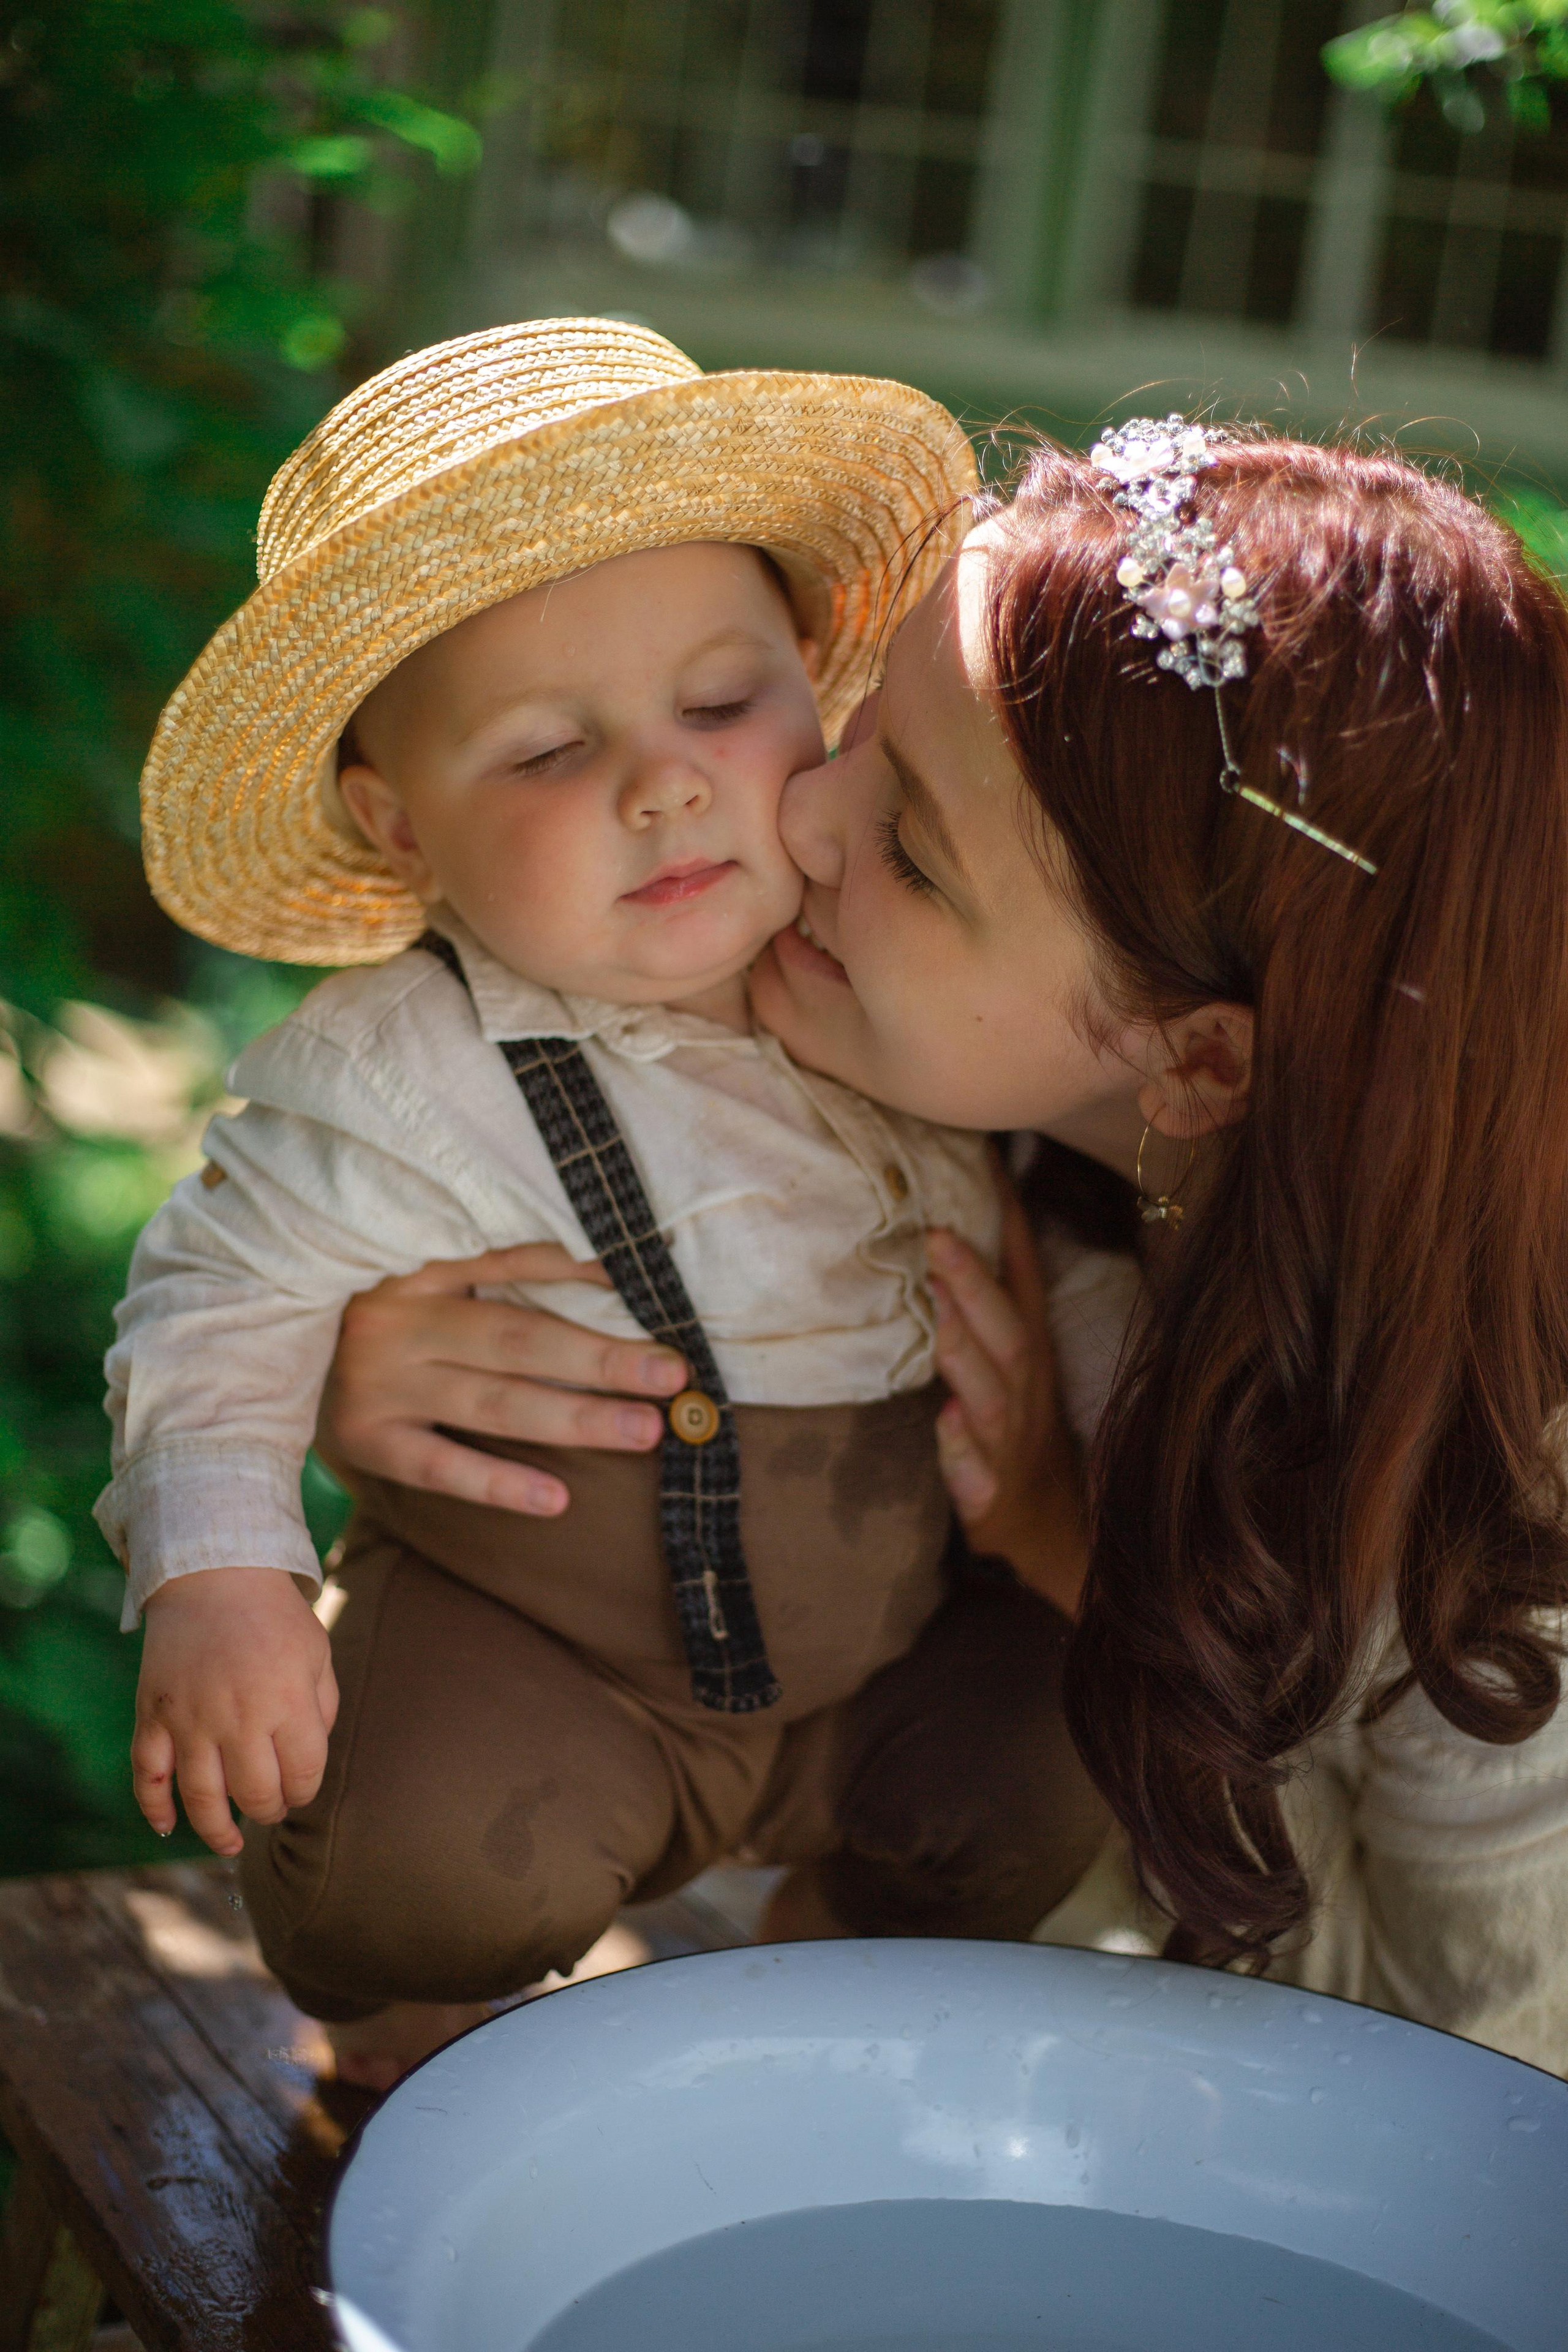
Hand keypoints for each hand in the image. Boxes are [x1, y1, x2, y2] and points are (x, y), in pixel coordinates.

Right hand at [133, 1567, 337, 1856]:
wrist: (213, 1573)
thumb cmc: (274, 1617)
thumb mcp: (317, 1654)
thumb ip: (321, 1710)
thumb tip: (307, 1764)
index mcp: (286, 1701)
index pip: (302, 1775)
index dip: (304, 1790)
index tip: (300, 1786)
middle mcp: (237, 1716)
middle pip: (255, 1795)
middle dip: (269, 1809)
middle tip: (271, 1806)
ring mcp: (190, 1718)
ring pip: (201, 1799)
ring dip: (217, 1830)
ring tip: (231, 1843)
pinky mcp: (154, 1714)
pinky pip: (148, 1775)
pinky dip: (154, 1808)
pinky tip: (169, 1828)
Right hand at [316, 1243, 686, 1515]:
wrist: (271, 1363)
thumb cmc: (385, 1314)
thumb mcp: (430, 1276)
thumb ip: (504, 1270)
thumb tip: (609, 1270)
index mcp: (419, 1265)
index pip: (514, 1264)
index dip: (586, 1276)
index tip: (652, 1292)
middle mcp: (397, 1320)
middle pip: (516, 1340)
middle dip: (601, 1359)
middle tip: (672, 1374)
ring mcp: (378, 1384)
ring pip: (492, 1404)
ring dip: (574, 1419)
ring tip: (644, 1430)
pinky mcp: (366, 1441)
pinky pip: (441, 1467)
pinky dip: (499, 1485)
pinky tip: (557, 1498)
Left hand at [928, 1190, 1088, 1620]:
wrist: (1046, 1529)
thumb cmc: (1013, 1428)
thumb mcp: (1008, 1359)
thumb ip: (985, 1299)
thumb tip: (949, 1223)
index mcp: (1028, 1353)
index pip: (1023, 1281)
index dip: (1009, 1226)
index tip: (987, 1167)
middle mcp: (1024, 1390)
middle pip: (1008, 1331)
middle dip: (974, 1285)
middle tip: (938, 1237)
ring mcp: (1010, 1441)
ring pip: (991, 1394)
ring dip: (965, 1355)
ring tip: (936, 1319)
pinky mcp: (992, 1493)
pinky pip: (978, 1473)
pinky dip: (961, 1451)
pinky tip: (945, 1426)